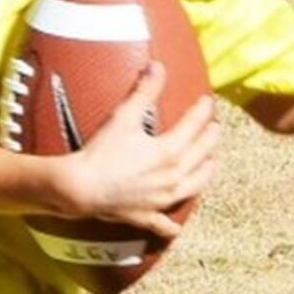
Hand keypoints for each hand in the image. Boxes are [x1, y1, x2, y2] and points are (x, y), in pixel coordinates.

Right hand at [52, 63, 221, 236]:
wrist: (79, 188)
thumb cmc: (101, 152)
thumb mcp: (124, 117)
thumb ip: (144, 91)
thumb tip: (157, 65)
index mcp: (170, 151)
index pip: (196, 125)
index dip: (203, 111)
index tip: (208, 102)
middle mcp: (173, 176)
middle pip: (202, 154)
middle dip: (210, 138)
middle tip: (214, 127)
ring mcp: (162, 199)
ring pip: (195, 186)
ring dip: (206, 173)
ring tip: (211, 163)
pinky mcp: (146, 216)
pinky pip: (164, 225)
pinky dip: (172, 226)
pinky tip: (177, 228)